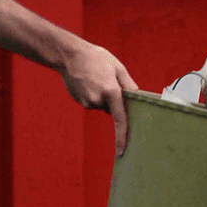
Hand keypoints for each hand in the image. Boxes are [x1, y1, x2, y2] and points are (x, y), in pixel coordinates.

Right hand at [59, 41, 138, 155]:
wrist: (69, 55)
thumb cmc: (95, 58)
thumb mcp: (117, 67)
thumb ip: (129, 84)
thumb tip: (137, 98)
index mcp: (111, 91)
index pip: (120, 119)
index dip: (122, 137)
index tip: (122, 151)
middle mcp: (98, 100)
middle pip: (112, 109)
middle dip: (113, 100)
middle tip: (108, 81)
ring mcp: (87, 102)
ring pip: (102, 105)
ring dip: (103, 96)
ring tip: (96, 78)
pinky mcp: (80, 101)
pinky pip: (93, 102)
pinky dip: (94, 95)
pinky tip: (88, 82)